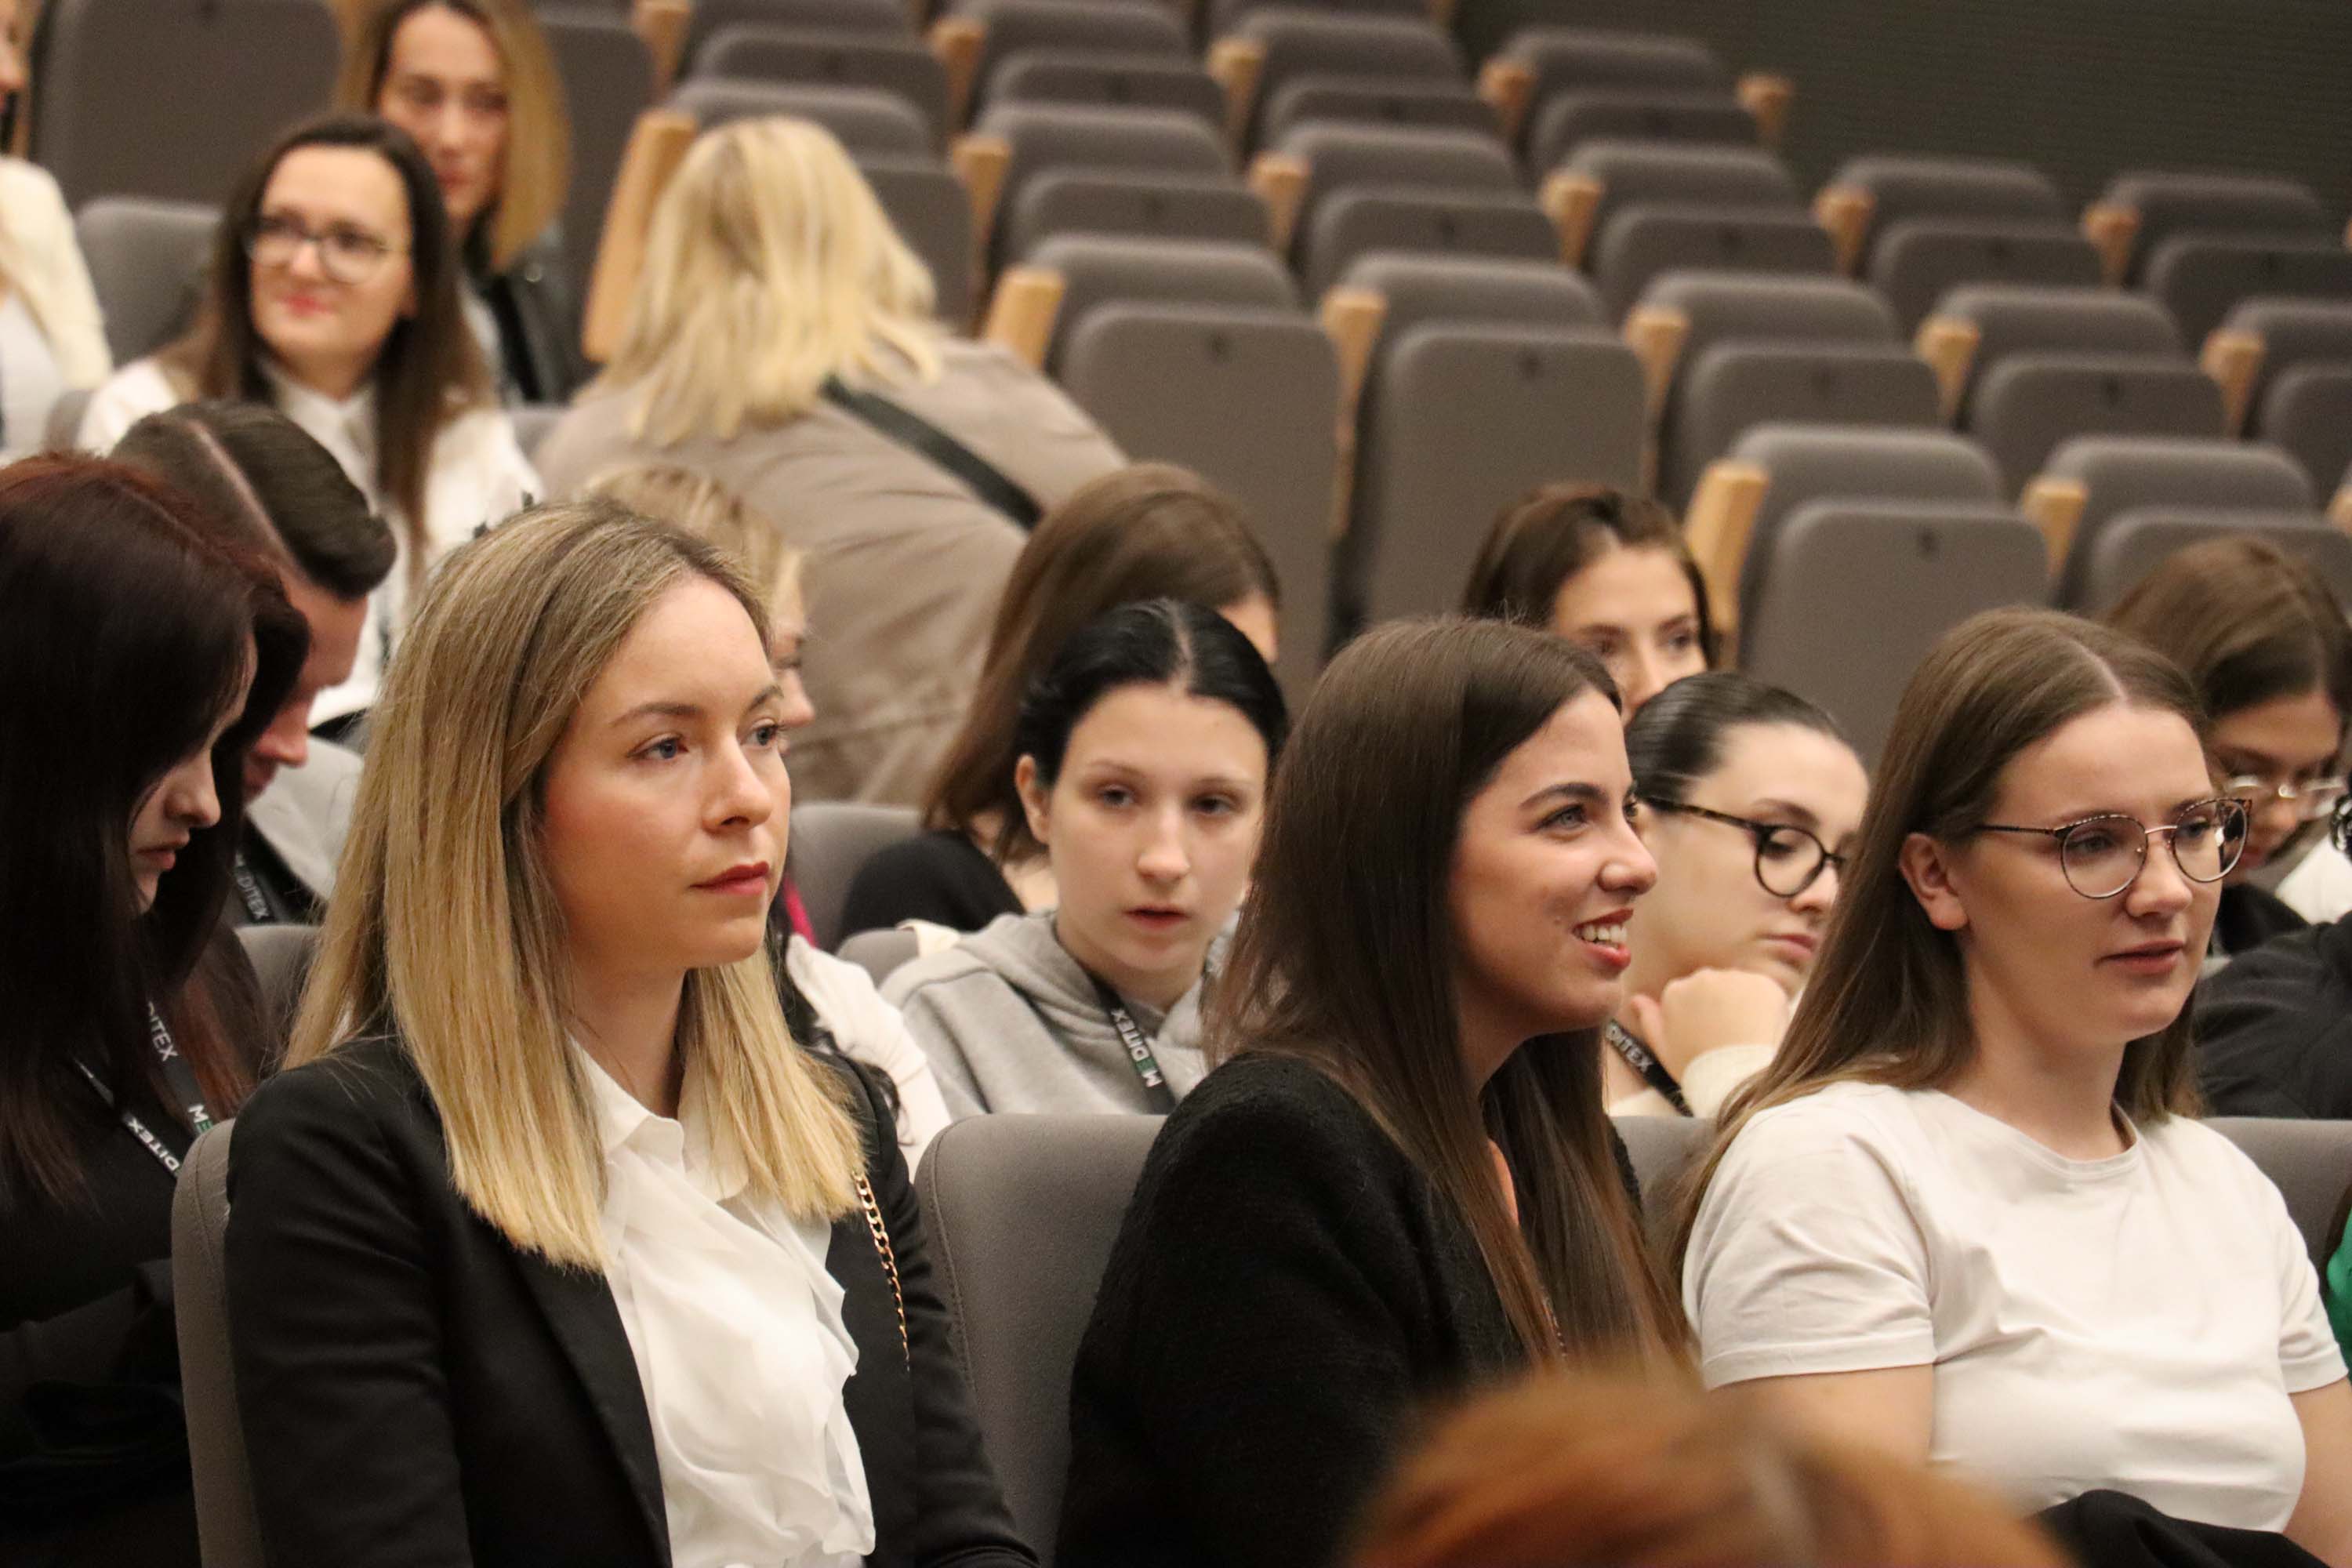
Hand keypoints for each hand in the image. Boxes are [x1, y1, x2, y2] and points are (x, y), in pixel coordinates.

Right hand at [1624, 968, 1789, 1078]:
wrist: (1736, 1077)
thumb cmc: (1696, 1067)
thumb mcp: (1663, 1048)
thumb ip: (1648, 1018)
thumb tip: (1636, 998)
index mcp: (1675, 991)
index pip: (1689, 993)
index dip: (1699, 1013)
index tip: (1707, 1033)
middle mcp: (1702, 976)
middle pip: (1713, 985)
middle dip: (1721, 1002)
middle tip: (1728, 1034)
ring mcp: (1734, 978)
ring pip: (1740, 985)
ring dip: (1744, 1002)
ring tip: (1747, 1033)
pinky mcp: (1763, 984)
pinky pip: (1765, 989)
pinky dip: (1767, 1005)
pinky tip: (1763, 1028)